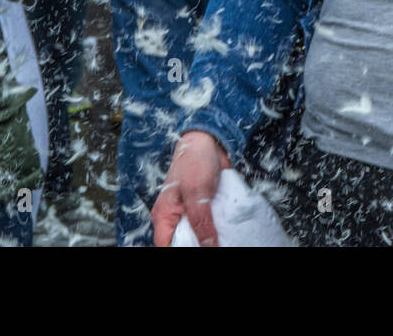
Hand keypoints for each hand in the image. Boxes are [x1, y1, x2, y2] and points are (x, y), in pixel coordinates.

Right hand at [152, 130, 231, 246]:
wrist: (210, 141)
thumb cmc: (195, 162)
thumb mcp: (198, 195)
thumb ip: (202, 223)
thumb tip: (209, 247)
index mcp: (164, 216)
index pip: (166, 246)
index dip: (182, 251)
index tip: (204, 250)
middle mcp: (174, 217)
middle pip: (183, 243)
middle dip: (200, 245)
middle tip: (218, 244)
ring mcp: (189, 212)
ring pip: (198, 235)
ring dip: (211, 238)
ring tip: (226, 240)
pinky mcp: (203, 207)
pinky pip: (209, 224)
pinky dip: (217, 227)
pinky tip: (228, 231)